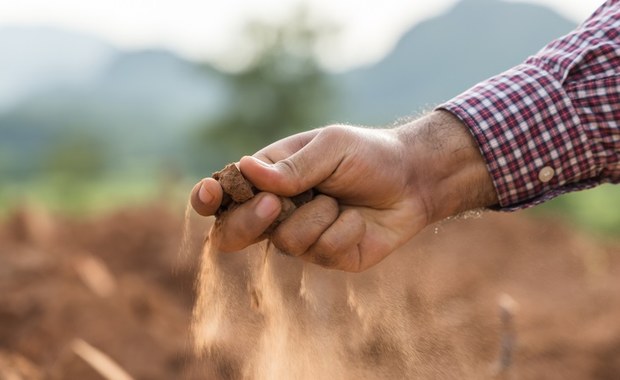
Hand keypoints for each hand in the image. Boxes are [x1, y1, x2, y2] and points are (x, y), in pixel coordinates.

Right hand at [191, 110, 496, 271]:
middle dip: (250, 222)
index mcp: (270, 177)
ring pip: (285, 243)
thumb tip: (244, 169)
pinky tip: (358, 219)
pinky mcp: (327, 256)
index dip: (208, 198)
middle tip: (275, 205)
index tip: (208, 195)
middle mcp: (278, 211)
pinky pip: (322, 251)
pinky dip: (344, 230)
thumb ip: (292, 166)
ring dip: (318, 217)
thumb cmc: (368, 155)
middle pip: (235, 232)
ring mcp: (301, 236)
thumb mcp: (331, 147)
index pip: (225, 194)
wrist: (414, 180)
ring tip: (341, 200)